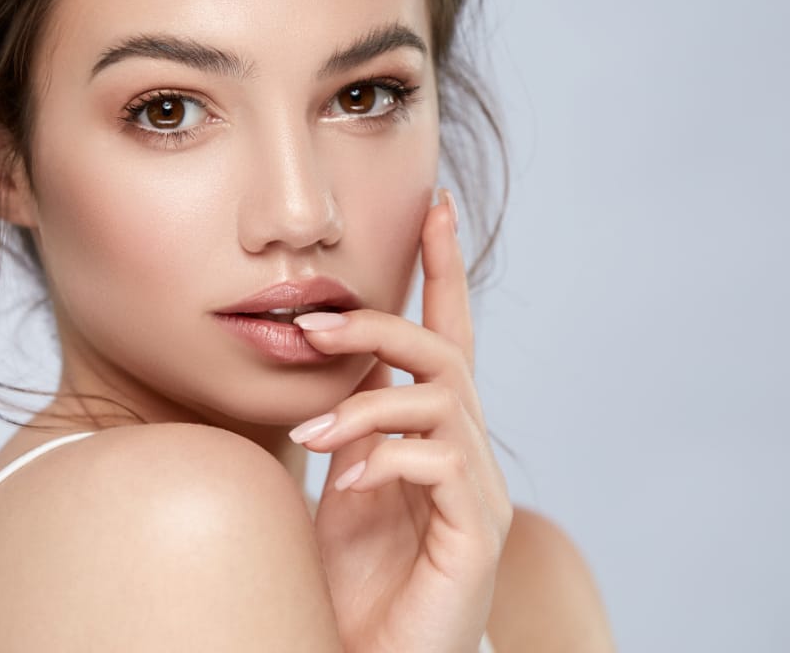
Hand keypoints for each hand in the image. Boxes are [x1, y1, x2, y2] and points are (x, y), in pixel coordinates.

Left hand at [289, 190, 511, 652]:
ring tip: (314, 431)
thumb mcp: (345, 486)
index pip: (447, 337)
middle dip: (383, 324)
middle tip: (314, 321)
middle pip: (445, 356)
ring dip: (370, 403)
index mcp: (432, 437)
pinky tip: (350, 482)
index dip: (443, 270)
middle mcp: (464, 455)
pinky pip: (441, 464)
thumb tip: (335, 363)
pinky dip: (388, 460)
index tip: (435, 205)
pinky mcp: (475, 535)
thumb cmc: (355, 583)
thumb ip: (354, 426)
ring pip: (443, 401)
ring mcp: (475, 494)